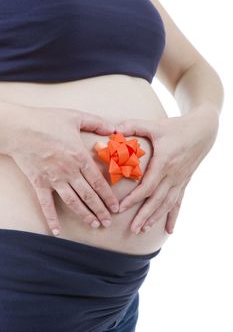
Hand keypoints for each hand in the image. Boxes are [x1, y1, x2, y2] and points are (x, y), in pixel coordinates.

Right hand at [7, 105, 118, 235]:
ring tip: (94, 225)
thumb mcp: (75, 116)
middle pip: (89, 195)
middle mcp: (69, 171)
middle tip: (108, 222)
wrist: (19, 128)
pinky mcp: (39, 184)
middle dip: (100, 210)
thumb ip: (97, 122)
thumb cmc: (47, 120)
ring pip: (73, 202)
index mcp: (79, 157)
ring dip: (85, 215)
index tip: (116, 207)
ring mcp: (53, 179)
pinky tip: (57, 232)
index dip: (108, 196)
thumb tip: (114, 128)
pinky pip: (46, 205)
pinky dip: (52, 219)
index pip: (98, 181)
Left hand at [115, 106, 218, 233]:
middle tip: (132, 229)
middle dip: (144, 216)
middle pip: (157, 200)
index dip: (134, 199)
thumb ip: (134, 126)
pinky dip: (173, 217)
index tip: (120, 208)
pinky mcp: (184, 182)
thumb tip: (113, 129)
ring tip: (143, 230)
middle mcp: (173, 175)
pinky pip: (179, 202)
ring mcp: (180, 180)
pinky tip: (169, 230)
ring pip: (167, 204)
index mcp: (164, 163)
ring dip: (155, 218)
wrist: (202, 131)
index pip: (147, 186)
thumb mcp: (155, 125)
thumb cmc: (176, 128)